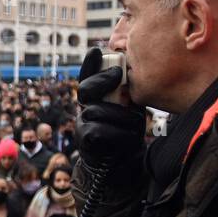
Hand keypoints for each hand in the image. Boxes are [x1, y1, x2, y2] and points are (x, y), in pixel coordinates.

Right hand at [73, 48, 144, 167]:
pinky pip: (100, 131)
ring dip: (122, 117)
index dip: (90, 64)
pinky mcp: (84, 140)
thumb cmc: (127, 133)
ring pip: (98, 111)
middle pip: (86, 89)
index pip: (88, 77)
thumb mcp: (130, 110)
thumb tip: (133, 74)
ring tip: (136, 125)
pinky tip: (128, 139)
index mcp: (96, 99)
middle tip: (119, 74)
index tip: (97, 51)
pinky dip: (120, 134)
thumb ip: (127, 95)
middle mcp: (85, 108)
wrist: (122, 165)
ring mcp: (82, 124)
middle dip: (102, 79)